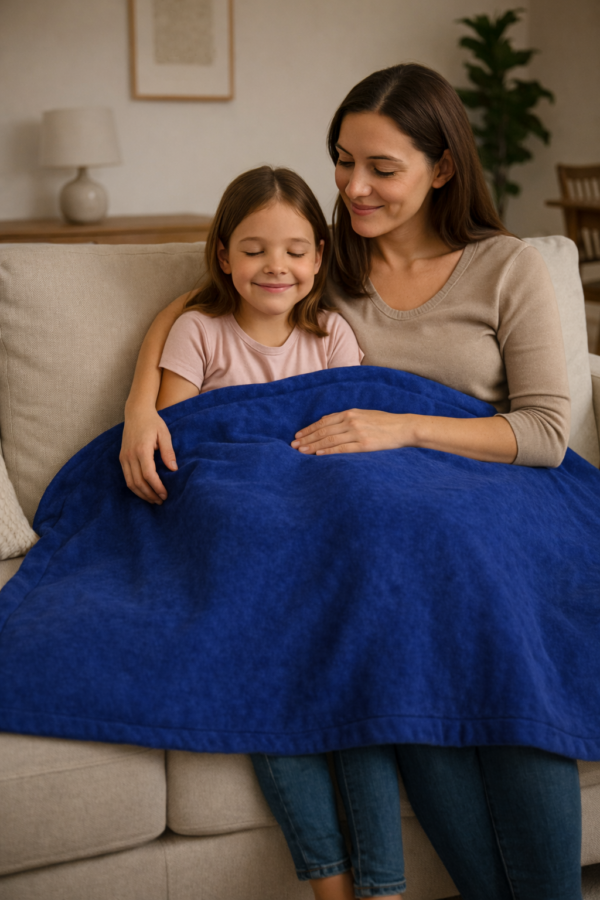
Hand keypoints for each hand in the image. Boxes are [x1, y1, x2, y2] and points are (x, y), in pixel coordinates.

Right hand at [120, 405, 177, 503]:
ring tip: (154, 500)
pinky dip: (135, 487)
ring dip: (142, 494)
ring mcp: (124, 457)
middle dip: (150, 494)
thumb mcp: (164, 434)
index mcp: (141, 449)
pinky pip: (127, 477)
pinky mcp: (122, 458)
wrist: (136, 413)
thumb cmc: (153, 423)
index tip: (166, 494)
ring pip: (130, 483)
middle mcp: (130, 455)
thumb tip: (173, 469)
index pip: (148, 475)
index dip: (157, 487)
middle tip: (162, 501)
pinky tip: (145, 491)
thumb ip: (168, 452)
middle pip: (138, 482)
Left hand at [291, 409, 414, 454]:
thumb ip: (346, 418)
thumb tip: (326, 421)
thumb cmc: (384, 422)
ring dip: (313, 446)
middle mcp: (351, 421)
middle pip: (323, 431)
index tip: (298, 435)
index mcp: (350, 413)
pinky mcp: (364, 444)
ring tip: (300, 451)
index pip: (324, 422)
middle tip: (293, 445)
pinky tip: (318, 454)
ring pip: (329, 440)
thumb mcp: (363, 415)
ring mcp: (357, 432)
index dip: (309, 429)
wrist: (404, 427)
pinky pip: (342, 448)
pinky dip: (328, 451)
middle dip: (307, 438)